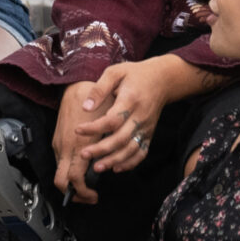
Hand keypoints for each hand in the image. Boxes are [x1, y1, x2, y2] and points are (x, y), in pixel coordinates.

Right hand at [52, 79, 102, 202]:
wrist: (74, 85)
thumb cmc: (92, 100)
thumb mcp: (105, 121)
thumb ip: (107, 142)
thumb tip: (113, 160)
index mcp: (76, 145)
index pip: (74, 179)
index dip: (83, 192)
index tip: (93, 195)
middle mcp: (64, 147)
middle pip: (61, 181)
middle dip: (74, 194)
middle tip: (88, 197)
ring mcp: (59, 144)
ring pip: (60, 173)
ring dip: (73, 184)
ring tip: (88, 187)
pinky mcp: (58, 140)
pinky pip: (61, 162)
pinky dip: (71, 171)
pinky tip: (83, 170)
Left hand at [70, 59, 167, 180]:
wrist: (162, 80)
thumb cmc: (135, 74)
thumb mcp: (115, 72)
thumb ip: (100, 89)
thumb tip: (85, 107)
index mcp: (130, 100)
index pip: (112, 119)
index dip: (94, 128)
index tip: (77, 130)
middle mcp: (140, 117)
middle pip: (121, 138)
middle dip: (101, 149)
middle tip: (83, 155)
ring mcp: (146, 127)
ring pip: (131, 149)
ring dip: (114, 160)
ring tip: (96, 167)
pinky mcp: (149, 134)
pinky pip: (141, 153)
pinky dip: (130, 163)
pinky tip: (116, 168)